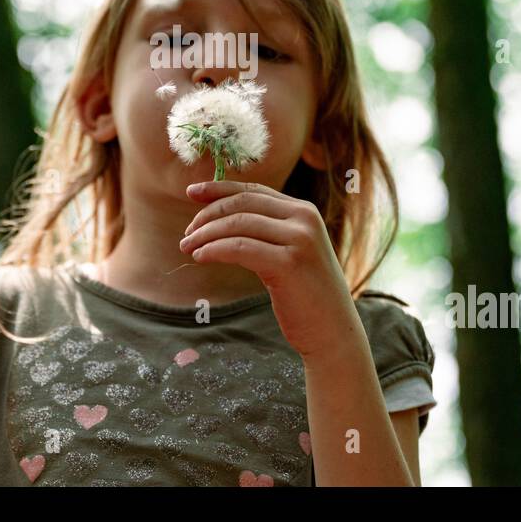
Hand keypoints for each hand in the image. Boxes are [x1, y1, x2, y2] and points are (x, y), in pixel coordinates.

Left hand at [178, 181, 360, 358]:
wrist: (333, 332)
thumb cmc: (306, 296)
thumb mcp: (290, 253)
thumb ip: (267, 232)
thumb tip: (221, 219)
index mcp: (304, 211)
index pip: (254, 190)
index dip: (219, 189)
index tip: (191, 192)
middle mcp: (305, 218)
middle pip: (243, 203)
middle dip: (208, 214)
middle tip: (187, 233)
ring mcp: (299, 239)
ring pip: (238, 224)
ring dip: (205, 234)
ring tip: (187, 247)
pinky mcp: (289, 264)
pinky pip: (239, 248)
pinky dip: (214, 249)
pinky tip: (200, 257)